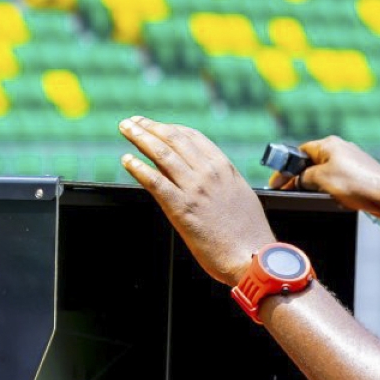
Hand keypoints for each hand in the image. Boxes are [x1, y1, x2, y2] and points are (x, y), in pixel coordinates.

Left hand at [118, 116, 276, 285]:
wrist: (253, 257)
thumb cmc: (249, 234)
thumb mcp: (240, 196)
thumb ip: (222, 183)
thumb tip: (203, 178)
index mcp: (225, 168)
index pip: (192, 137)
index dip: (170, 128)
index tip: (156, 125)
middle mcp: (209, 173)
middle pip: (174, 139)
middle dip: (150, 127)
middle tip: (133, 122)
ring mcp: (195, 189)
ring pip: (162, 154)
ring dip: (140, 138)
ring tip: (126, 130)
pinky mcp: (182, 208)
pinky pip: (155, 181)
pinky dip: (138, 168)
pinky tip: (127, 160)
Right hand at [269, 135, 379, 219]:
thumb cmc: (357, 184)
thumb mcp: (320, 179)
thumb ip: (303, 178)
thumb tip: (297, 181)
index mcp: (329, 144)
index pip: (299, 152)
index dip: (287, 168)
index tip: (278, 182)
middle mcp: (340, 149)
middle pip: (311, 162)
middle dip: (300, 177)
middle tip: (289, 191)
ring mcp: (350, 161)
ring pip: (324, 172)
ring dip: (315, 184)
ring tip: (310, 196)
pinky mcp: (358, 174)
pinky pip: (337, 180)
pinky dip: (329, 188)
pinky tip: (330, 198)